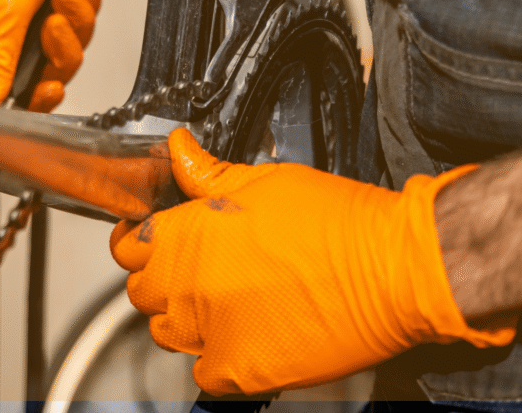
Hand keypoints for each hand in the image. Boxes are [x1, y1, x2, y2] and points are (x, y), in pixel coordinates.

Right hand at [0, 0, 107, 112]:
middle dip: (59, 53)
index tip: (47, 87)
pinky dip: (84, 5)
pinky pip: (79, 25)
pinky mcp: (51, 5)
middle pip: (39, 77)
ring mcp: (26, 20)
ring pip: (64, 53)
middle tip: (55, 25)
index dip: (26, 97)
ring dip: (75, 23)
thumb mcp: (1, 9)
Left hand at [110, 129, 515, 395]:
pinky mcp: (242, 372)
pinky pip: (204, 373)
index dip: (141, 239)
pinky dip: (216, 357)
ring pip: (168, 332)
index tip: (156, 237)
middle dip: (163, 276)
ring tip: (224, 300)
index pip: (128, 246)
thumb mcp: (265, 180)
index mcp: (188, 236)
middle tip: (199, 265)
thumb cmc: (337, 221)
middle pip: (143, 290)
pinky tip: (244, 334)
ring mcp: (211, 334)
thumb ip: (207, 173)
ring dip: (185, 316)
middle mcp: (189, 287)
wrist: (393, 269)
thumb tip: (177, 149)